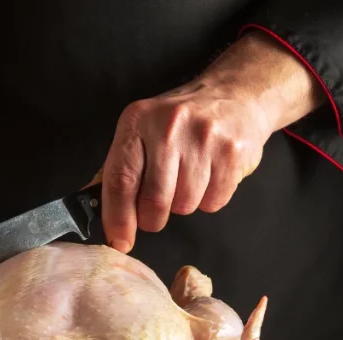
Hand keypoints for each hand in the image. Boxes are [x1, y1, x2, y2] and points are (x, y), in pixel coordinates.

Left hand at [97, 31, 323, 252]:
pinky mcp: (232, 153)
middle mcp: (169, 126)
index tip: (119, 241)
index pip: (121, 179)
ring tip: (188, 179)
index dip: (118, 218)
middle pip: (154, 200)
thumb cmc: (181, 122)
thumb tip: (107, 218)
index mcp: (138, 120)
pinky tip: (209, 176)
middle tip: (156, 211)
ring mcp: (204, 138)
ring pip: (185, 205)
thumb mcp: (143, 130)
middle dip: (152, 218)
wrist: (235, 95)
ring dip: (183, 204)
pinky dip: (209, 200)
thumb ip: (123, 169)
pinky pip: (213, 202)